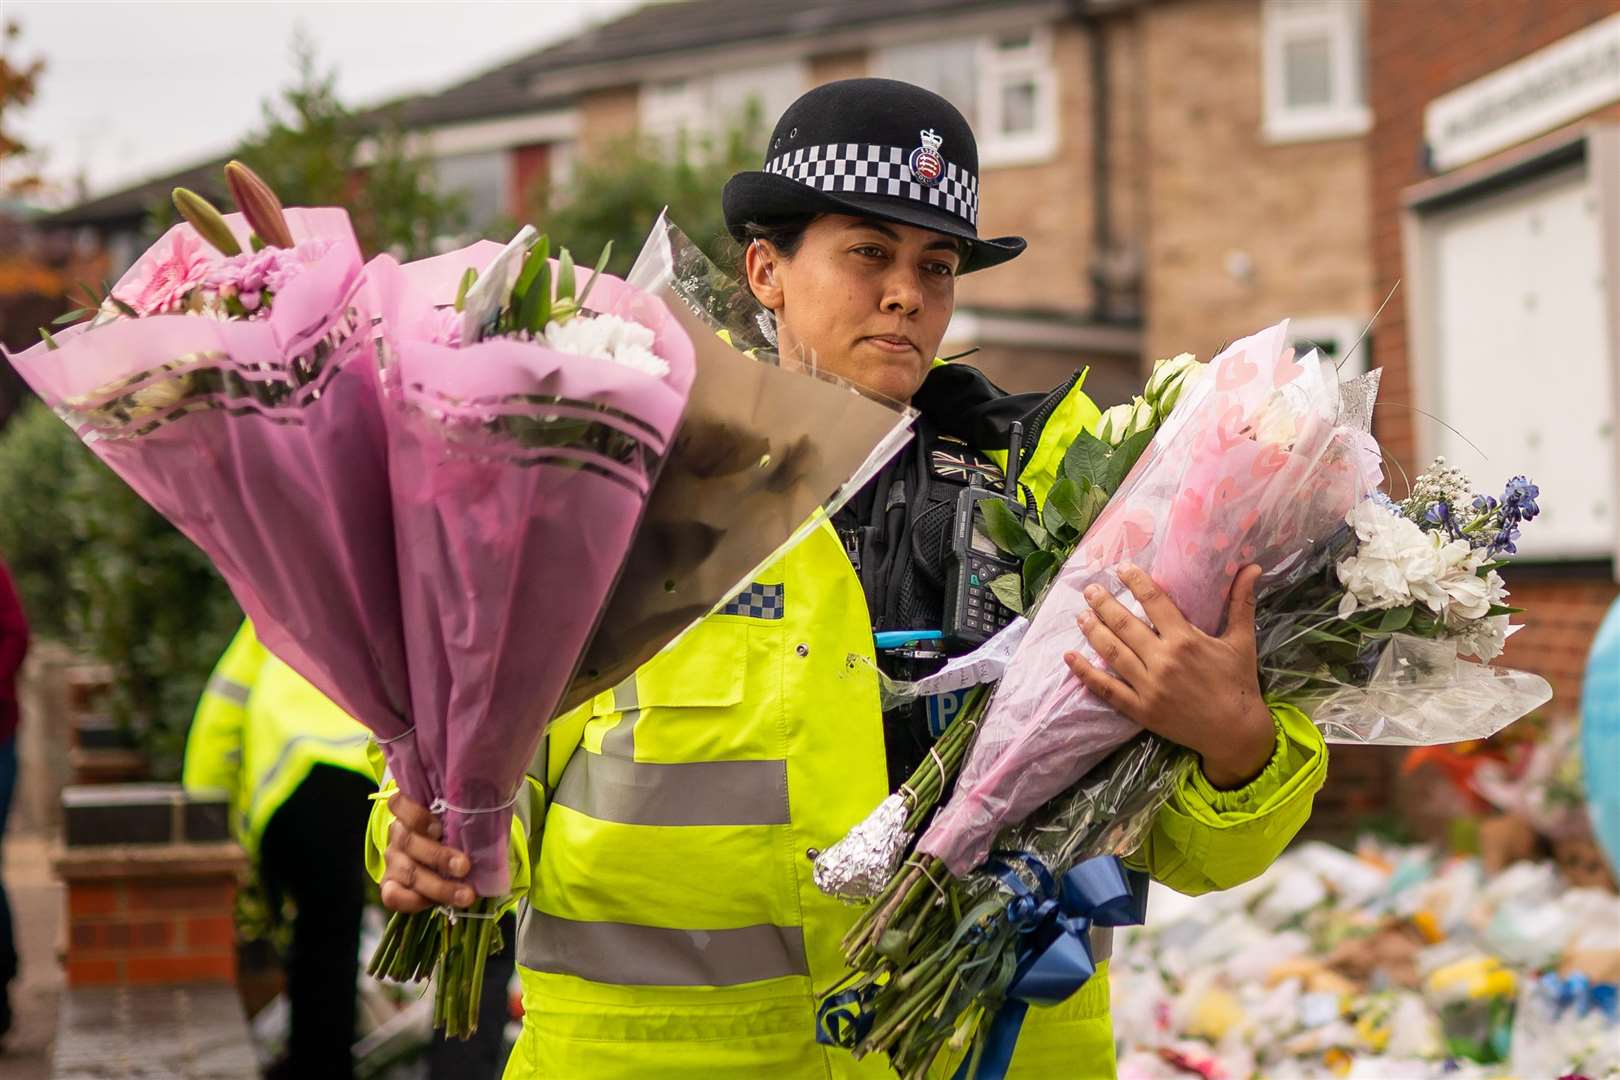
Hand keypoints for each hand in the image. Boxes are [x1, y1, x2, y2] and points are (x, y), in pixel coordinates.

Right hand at [380, 792, 475, 912]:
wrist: (445, 859)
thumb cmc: (455, 833)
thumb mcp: (459, 821)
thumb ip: (466, 817)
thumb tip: (490, 813)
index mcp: (411, 812)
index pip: (399, 804)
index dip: (415, 816)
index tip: (439, 828)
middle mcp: (398, 834)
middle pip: (409, 842)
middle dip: (439, 857)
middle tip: (464, 867)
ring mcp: (393, 860)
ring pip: (408, 872)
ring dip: (438, 886)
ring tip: (466, 895)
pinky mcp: (391, 885)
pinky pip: (392, 895)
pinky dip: (413, 902)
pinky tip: (435, 904)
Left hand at [1063, 563, 1274, 788]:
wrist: (1236, 734)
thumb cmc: (1238, 684)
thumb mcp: (1241, 641)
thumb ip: (1241, 603)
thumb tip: (1253, 568)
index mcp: (1186, 639)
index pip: (1154, 601)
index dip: (1135, 581)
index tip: (1121, 568)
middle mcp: (1163, 660)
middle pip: (1125, 625)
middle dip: (1104, 603)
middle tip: (1089, 589)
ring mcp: (1149, 686)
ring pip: (1112, 652)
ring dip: (1093, 631)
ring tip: (1080, 614)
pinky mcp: (1140, 709)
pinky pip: (1106, 688)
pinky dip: (1085, 673)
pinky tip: (1069, 657)